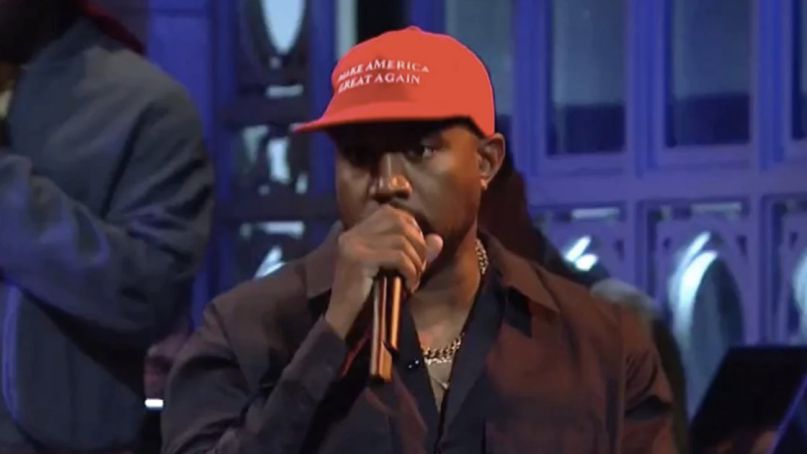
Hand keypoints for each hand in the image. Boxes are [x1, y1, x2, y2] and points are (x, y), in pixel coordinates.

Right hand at [325, 205, 442, 338]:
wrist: (343, 324)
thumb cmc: (369, 299)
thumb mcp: (394, 271)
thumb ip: (414, 253)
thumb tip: (437, 239)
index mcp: (356, 232)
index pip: (392, 213)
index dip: (412, 228)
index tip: (418, 253)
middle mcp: (352, 234)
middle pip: (399, 221)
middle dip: (418, 244)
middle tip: (420, 268)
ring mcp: (353, 245)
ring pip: (401, 240)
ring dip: (416, 261)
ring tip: (414, 279)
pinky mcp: (357, 260)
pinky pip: (397, 256)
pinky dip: (410, 271)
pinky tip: (409, 286)